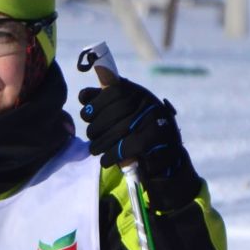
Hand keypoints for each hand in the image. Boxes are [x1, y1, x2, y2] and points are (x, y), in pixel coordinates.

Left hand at [77, 78, 199, 208]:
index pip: (115, 90)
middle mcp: (151, 104)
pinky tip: (106, 160)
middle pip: (116, 111)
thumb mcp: (123, 114)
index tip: (86, 115)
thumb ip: (103, 102)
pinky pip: (128, 147)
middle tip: (91, 136)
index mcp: (141, 94)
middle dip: (97, 125)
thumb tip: (83, 96)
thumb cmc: (138, 133)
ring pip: (121, 129)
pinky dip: (112, 155)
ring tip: (95, 149)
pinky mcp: (157, 143)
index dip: (96, 102)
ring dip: (101, 142)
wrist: (165, 158)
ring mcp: (157, 122)